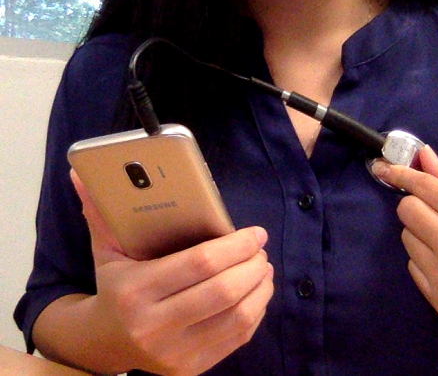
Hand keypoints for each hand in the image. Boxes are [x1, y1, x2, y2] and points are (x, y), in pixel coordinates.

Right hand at [72, 170, 273, 375]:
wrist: (101, 345)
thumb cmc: (113, 288)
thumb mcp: (106, 251)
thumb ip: (102, 213)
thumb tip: (81, 174)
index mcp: (135, 291)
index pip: (199, 263)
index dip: (235, 245)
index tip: (255, 232)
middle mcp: (154, 326)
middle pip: (223, 291)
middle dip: (252, 264)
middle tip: (261, 248)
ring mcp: (175, 353)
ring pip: (237, 317)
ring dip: (260, 287)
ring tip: (263, 267)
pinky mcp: (190, 370)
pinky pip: (237, 338)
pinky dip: (256, 311)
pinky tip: (258, 292)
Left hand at [372, 147, 437, 354]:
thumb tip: (423, 156)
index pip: (424, 187)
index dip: (401, 174)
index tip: (386, 168)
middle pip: (406, 210)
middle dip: (416, 204)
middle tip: (436, 211)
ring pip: (406, 238)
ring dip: (421, 233)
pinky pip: (413, 267)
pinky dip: (426, 260)